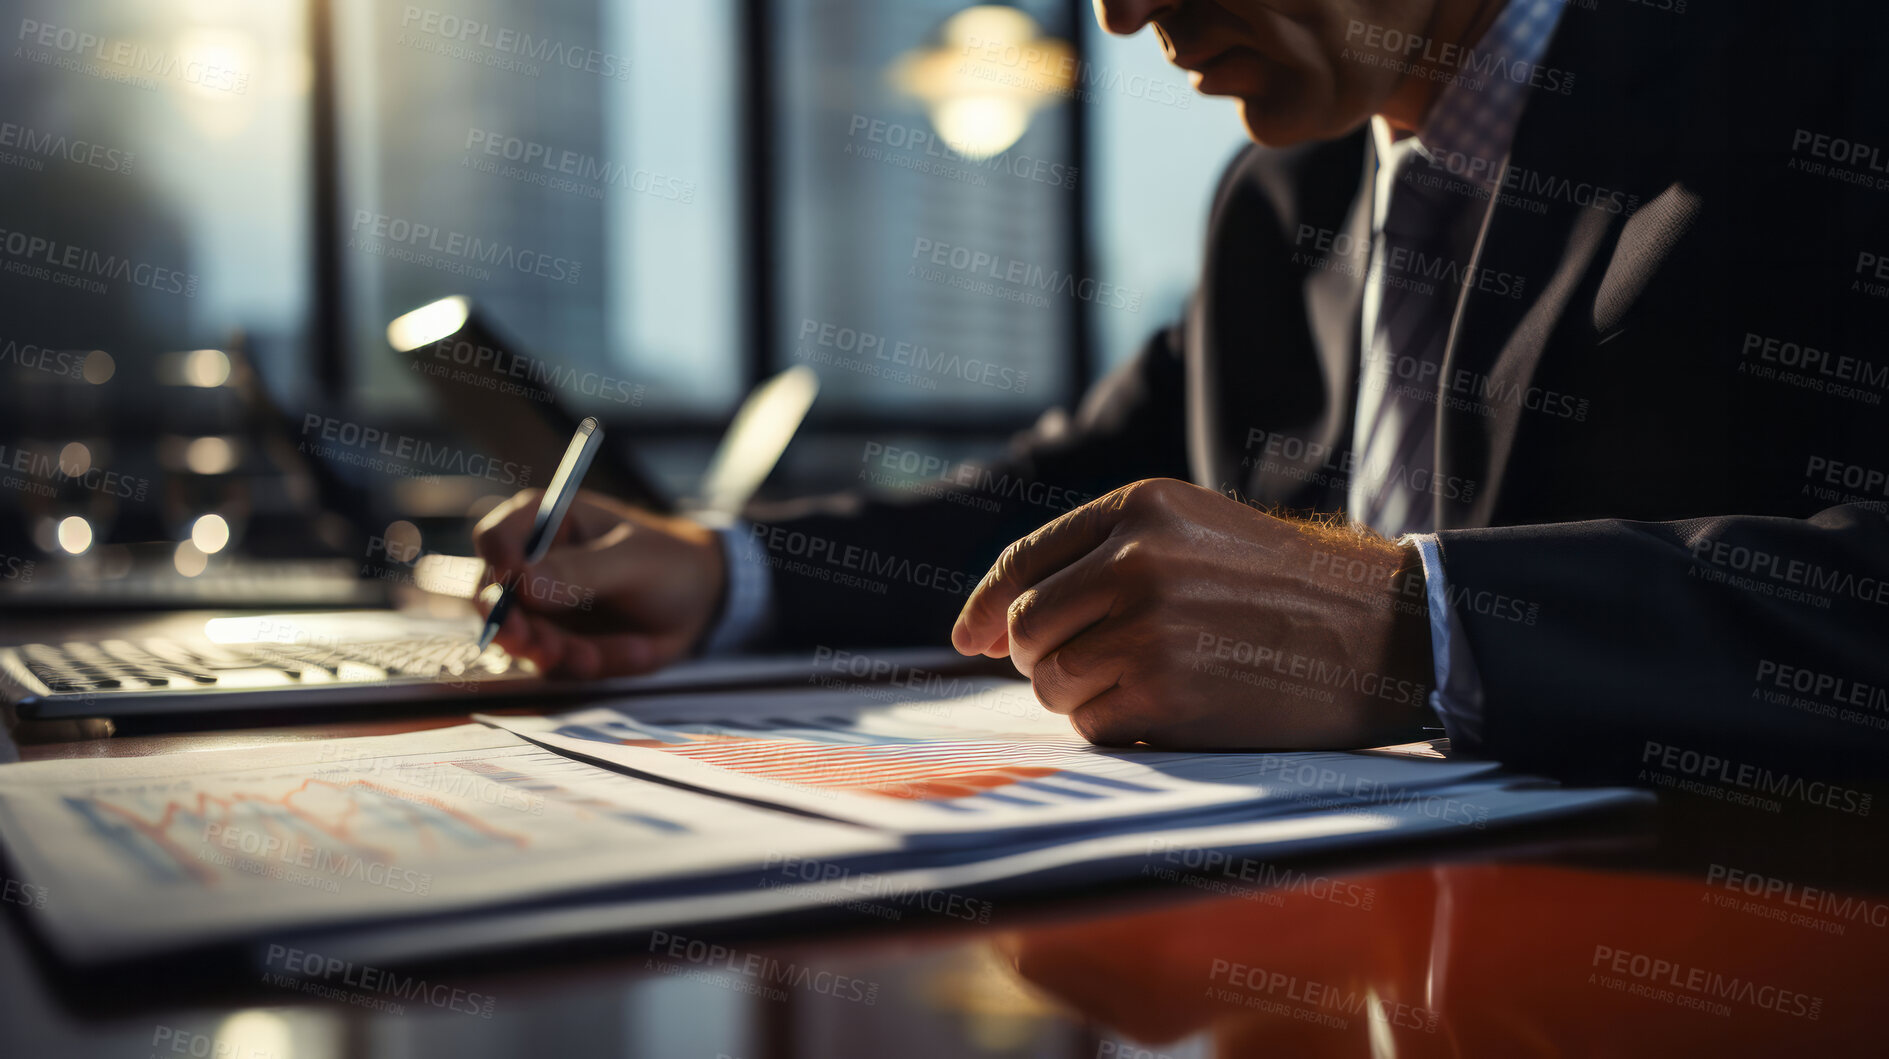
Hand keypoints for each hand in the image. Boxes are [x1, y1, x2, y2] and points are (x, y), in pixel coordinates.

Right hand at [471, 489, 726, 678]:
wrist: (704, 600)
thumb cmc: (669, 561)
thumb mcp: (631, 560)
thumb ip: (578, 570)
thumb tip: (520, 583)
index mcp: (544, 522)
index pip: (495, 538)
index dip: (497, 563)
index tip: (513, 587)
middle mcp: (532, 568)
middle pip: (490, 598)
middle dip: (513, 627)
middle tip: (541, 645)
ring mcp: (542, 612)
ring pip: (522, 641)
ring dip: (555, 653)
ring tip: (595, 657)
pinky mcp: (559, 646)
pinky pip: (559, 666)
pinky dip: (593, 664)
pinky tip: (636, 651)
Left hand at [950, 479, 1434, 748]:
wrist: (1380, 631)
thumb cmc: (1284, 586)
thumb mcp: (1194, 529)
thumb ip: (1104, 553)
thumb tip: (999, 622)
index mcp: (1139, 508)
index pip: (1025, 562)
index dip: (987, 606)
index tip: (968, 639)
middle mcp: (1135, 560)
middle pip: (1027, 627)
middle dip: (1038, 658)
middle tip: (1082, 668)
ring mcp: (1148, 627)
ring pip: (1052, 679)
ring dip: (1077, 695)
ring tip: (1139, 685)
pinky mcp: (1166, 693)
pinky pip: (1093, 724)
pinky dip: (1115, 728)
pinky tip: (1166, 711)